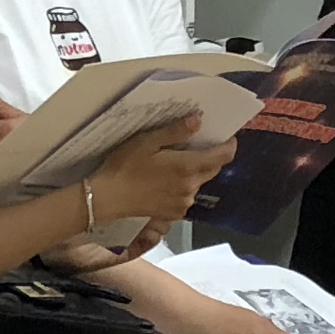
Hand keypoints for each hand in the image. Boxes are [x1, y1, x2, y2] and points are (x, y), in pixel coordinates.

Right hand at [90, 118, 229, 230]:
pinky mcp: (173, 213)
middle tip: (197, 144)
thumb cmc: (123, 167)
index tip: (226, 136)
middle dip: (211, 156)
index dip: (229, 145)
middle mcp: (191, 187)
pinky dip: (183, 185)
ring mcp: (183, 203)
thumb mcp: (146, 142)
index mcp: (188, 168)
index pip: (223, 156)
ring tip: (176, 162)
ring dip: (195, 171)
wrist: (106, 199)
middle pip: (213, 169)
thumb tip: (198, 120)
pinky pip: (187, 195)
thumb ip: (175, 132)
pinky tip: (166, 180)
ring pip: (199, 182)